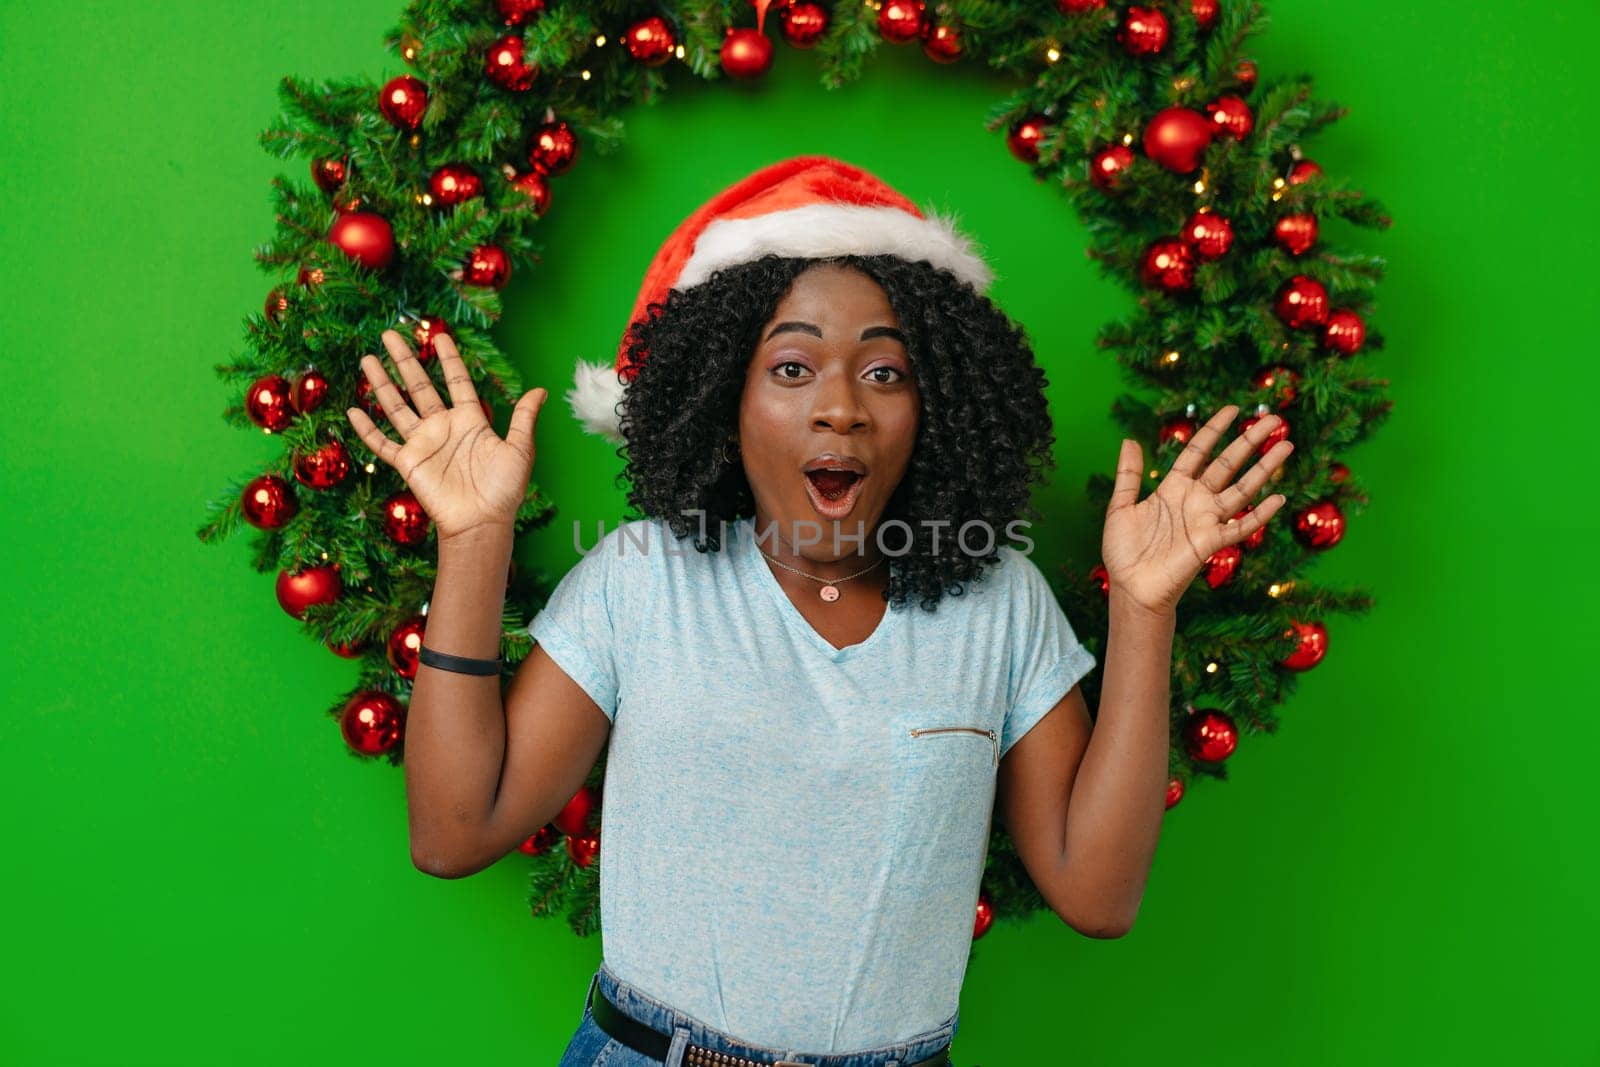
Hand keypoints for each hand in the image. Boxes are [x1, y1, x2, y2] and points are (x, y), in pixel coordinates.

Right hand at [345, 329, 548, 542]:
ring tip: (367, 359)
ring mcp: (423, 443)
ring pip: (396, 407)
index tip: (439, 335)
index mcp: (470, 420)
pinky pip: (382, 443)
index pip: (457, 381)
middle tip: (389, 334)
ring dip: (382, 384)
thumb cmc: (504, 489)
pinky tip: (352, 410)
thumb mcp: (519, 449)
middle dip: (404, 360)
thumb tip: (541, 390)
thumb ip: (524, 418)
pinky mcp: (408, 462)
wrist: (482, 522)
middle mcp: (444, 427)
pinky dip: (366, 429)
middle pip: (420, 386)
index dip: (449, 359)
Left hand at [1101, 404, 1292, 614]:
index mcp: (1173, 488)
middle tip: (1273, 421)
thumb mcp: (1120, 506)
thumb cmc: (1124, 551)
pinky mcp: (1210, 543)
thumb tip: (1128, 440)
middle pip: (1227, 464)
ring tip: (1286, 446)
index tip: (1233, 409)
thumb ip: (1128, 475)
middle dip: (1249, 442)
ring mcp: (1206, 520)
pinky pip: (1240, 526)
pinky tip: (1279, 498)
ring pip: (1241, 489)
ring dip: (1264, 469)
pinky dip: (1260, 515)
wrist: (1130, 588)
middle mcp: (1195, 500)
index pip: (1198, 451)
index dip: (1214, 430)